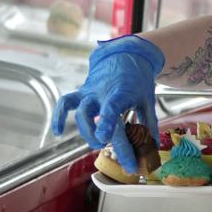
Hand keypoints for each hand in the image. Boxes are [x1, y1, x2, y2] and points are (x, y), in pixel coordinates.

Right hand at [51, 35, 163, 167]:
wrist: (126, 56)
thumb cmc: (138, 80)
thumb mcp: (148, 100)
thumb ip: (149, 124)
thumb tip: (153, 148)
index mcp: (120, 92)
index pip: (111, 108)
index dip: (106, 123)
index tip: (104, 139)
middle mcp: (101, 92)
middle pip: (94, 117)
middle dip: (101, 138)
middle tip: (119, 155)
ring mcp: (89, 92)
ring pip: (80, 114)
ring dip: (87, 133)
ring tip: (100, 144)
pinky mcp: (81, 92)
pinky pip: (65, 103)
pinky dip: (58, 116)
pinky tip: (57, 132)